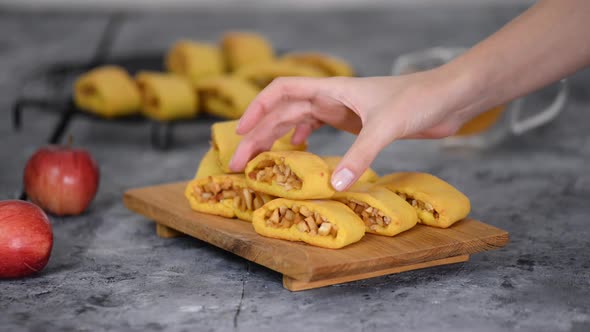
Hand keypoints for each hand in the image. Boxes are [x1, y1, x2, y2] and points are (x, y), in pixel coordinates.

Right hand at [229, 67, 471, 190]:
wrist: (448, 98)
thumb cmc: (419, 99)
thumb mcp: (387, 126)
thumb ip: (360, 154)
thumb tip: (334, 186)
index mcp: (332, 89)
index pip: (282, 91)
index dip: (257, 109)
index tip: (239, 132)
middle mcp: (332, 98)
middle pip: (284, 113)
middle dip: (259, 135)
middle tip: (240, 163)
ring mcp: (343, 110)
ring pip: (298, 122)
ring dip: (277, 139)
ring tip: (261, 161)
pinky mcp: (357, 124)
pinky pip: (320, 130)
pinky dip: (303, 141)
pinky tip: (298, 153)